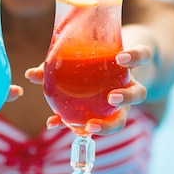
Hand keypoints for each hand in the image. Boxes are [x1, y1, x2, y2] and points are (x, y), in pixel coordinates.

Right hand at [25, 45, 147, 135]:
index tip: (79, 130)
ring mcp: (135, 79)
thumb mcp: (77, 67)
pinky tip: (121, 57)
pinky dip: (134, 58)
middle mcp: (123, 95)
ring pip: (139, 94)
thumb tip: (29, 76)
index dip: (95, 130)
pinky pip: (143, 57)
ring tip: (110, 98)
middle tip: (90, 124)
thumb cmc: (97, 59)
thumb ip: (54, 75)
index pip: (104, 125)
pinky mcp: (143, 56)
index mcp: (108, 103)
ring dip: (126, 97)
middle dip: (108, 126)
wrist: (132, 42)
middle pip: (121, 119)